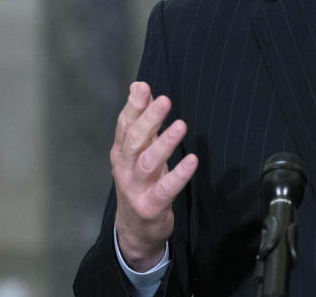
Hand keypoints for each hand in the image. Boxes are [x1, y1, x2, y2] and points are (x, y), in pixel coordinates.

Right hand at [111, 81, 197, 270]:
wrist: (135, 229)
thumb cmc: (141, 181)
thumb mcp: (138, 150)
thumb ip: (141, 119)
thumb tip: (140, 86)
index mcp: (122, 152)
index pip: (125, 125)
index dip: (133, 106)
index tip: (142, 87)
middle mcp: (125, 168)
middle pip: (134, 140)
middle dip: (149, 119)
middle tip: (165, 100)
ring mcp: (136, 188)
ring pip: (148, 162)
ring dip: (164, 143)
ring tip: (180, 126)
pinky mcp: (150, 205)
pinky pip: (166, 188)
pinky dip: (180, 174)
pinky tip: (192, 160)